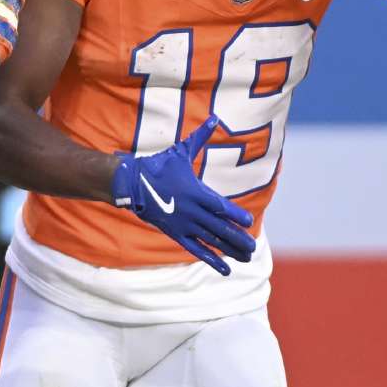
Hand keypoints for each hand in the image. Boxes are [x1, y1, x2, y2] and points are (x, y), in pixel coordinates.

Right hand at [111, 117, 256, 275]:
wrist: (134, 184)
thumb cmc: (160, 166)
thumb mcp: (181, 151)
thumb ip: (200, 137)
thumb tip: (215, 117)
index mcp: (195, 192)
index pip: (220, 206)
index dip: (235, 215)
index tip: (249, 222)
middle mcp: (191, 211)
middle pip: (219, 228)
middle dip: (237, 238)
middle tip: (253, 247)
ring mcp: (183, 224)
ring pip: (210, 241)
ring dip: (229, 250)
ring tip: (246, 257)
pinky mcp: (176, 233)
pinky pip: (196, 249)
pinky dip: (211, 259)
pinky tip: (225, 269)